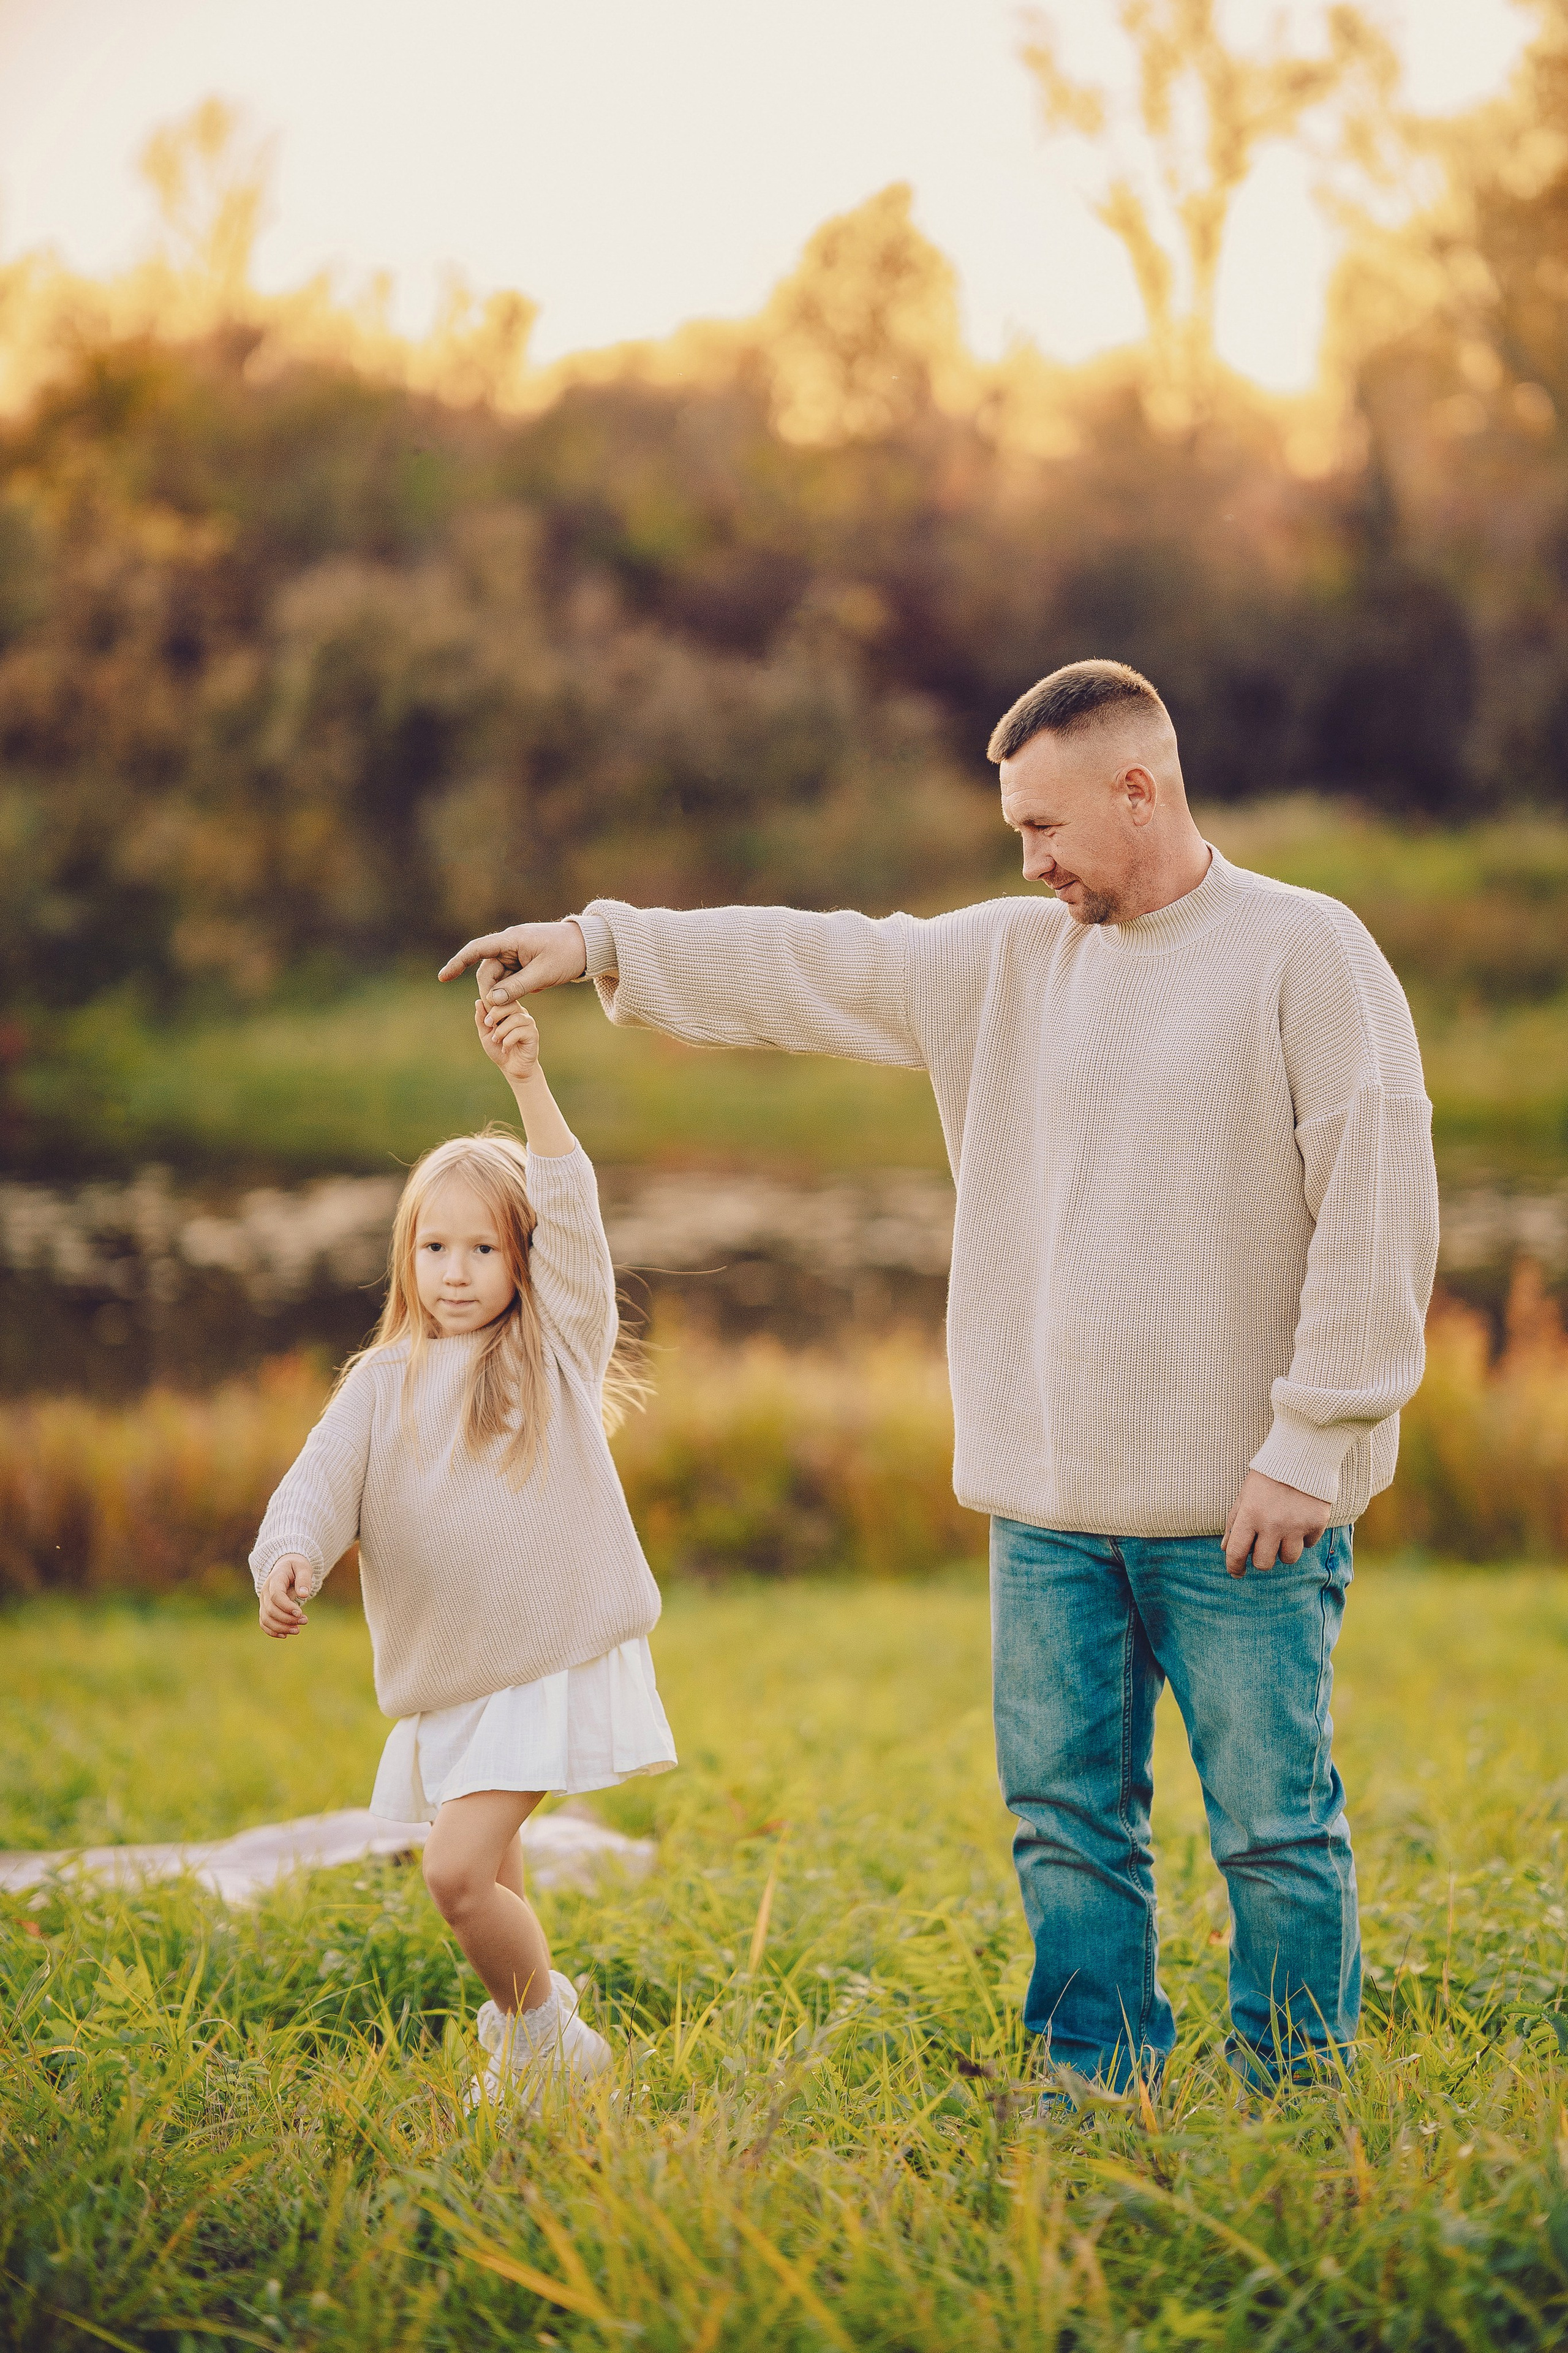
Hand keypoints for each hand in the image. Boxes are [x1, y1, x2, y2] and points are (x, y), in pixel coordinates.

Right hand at [259, 1555, 313, 1637]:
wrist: (286, 1567)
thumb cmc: (296, 1567)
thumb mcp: (303, 1567)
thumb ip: (304, 1579)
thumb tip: (304, 1595)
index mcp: (274, 1579)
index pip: (276, 1596)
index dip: (286, 1607)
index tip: (300, 1612)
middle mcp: (265, 1592)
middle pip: (270, 1610)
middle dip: (287, 1619)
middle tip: (304, 1621)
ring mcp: (263, 1601)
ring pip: (266, 1619)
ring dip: (281, 1628)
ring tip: (297, 1630)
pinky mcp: (265, 1609)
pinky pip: (264, 1623)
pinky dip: (272, 1631)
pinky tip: (285, 1635)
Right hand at [437, 919, 586, 1008]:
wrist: (589, 946)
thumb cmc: (567, 955)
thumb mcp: (542, 975)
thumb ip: (516, 988)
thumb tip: (490, 1000)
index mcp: (511, 940)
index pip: (477, 950)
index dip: (458, 963)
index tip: (443, 978)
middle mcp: (509, 945)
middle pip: (488, 971)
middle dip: (490, 992)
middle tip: (500, 1013)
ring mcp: (516, 954)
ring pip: (498, 979)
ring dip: (502, 995)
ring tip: (515, 1009)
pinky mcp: (523, 963)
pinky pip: (510, 980)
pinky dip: (512, 992)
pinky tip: (524, 998)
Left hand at [475, 993, 540, 1084]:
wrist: (511, 1068)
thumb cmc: (498, 1049)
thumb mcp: (485, 1033)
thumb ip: (481, 1019)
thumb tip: (478, 1002)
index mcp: (508, 1010)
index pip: (501, 997)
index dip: (491, 1004)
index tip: (486, 1020)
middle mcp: (520, 1012)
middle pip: (510, 1003)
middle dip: (495, 1014)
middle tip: (488, 1025)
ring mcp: (528, 1022)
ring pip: (515, 1019)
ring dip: (501, 1031)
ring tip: (497, 1041)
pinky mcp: (533, 1033)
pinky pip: (519, 1032)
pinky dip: (508, 1041)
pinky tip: (506, 1048)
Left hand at [1222, 1471, 1329, 1577]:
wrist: (1302, 1456)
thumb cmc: (1267, 1477)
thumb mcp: (1244, 1496)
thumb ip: (1234, 1522)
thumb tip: (1226, 1549)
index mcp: (1249, 1515)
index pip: (1237, 1552)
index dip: (1234, 1567)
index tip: (1236, 1572)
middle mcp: (1272, 1524)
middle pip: (1264, 1563)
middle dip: (1261, 1559)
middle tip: (1264, 1547)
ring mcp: (1296, 1526)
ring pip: (1288, 1559)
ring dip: (1284, 1550)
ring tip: (1284, 1533)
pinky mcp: (1316, 1524)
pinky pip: (1308, 1544)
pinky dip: (1304, 1537)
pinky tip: (1300, 1521)